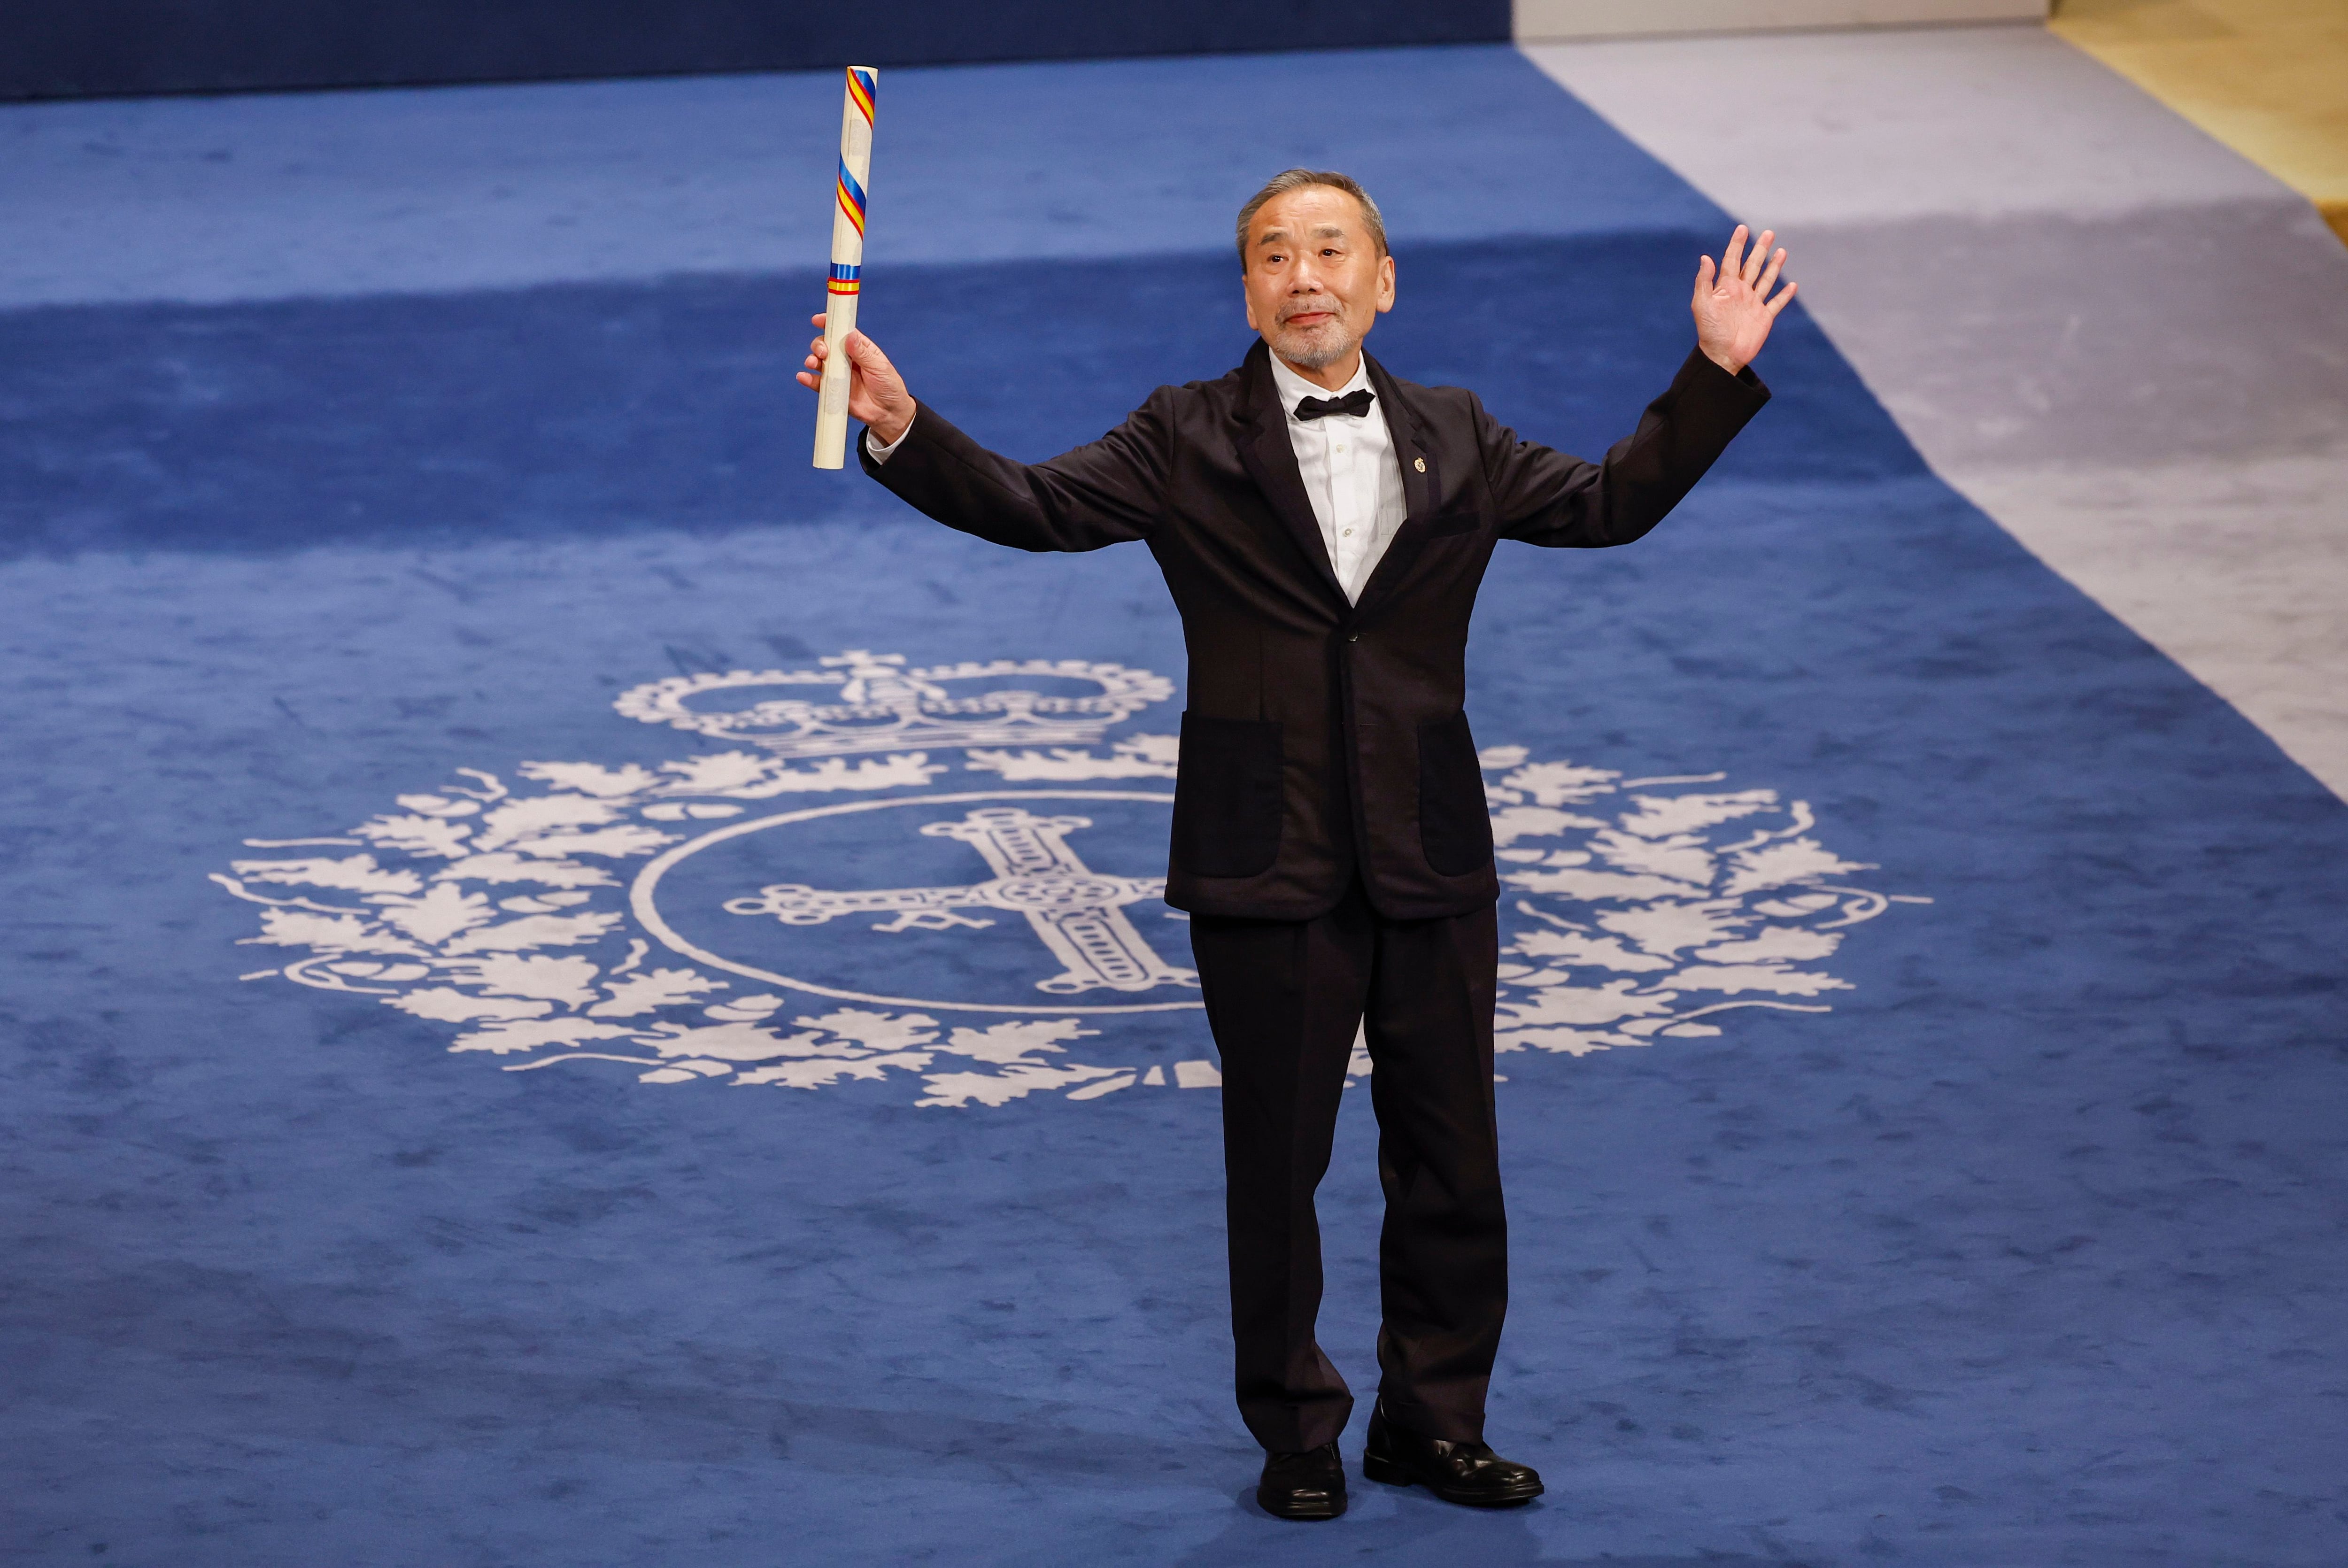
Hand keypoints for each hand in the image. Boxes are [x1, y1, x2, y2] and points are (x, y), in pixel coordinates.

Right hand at [797, 314, 916, 445]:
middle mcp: (845, 358)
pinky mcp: (833, 390)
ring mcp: (838, 374)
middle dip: (819, 345)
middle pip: (826, 345)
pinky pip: (817, 383)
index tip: (818, 320)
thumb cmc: (888, 386)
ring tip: (813, 363)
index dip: (829, 324)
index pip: (842, 332)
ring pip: (819, 362)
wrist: (889, 413)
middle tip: (823, 352)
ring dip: (812, 360)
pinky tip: (804, 377)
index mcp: (859, 348)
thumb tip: (850, 336)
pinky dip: (808, 379)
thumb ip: (863, 353)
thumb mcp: (880, 367)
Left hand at [1692, 225, 1794, 375]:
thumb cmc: (1709, 331)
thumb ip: (1704, 281)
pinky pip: (1776, 303)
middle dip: (1760, 249)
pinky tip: (1792, 285)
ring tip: (1782, 251)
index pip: (1732, 260)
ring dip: (1774, 266)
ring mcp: (1753, 304)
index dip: (1737, 244)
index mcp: (1726, 287)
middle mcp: (1741, 292)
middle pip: (1753, 265)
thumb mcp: (1702, 304)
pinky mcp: (1764, 317)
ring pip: (1766, 280)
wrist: (1722, 355)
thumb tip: (1706, 257)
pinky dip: (1785, 295)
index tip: (1742, 228)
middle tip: (1768, 233)